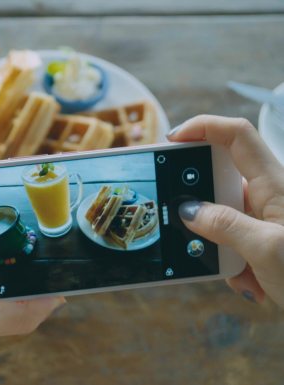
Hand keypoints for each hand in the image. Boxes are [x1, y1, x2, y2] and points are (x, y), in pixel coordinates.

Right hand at [167, 115, 283, 306]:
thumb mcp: (266, 251)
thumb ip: (224, 226)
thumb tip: (188, 211)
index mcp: (274, 183)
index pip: (236, 136)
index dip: (202, 127)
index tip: (171, 141)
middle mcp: (270, 194)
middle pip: (219, 180)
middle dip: (202, 208)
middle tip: (197, 233)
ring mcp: (267, 217)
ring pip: (223, 217)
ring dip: (220, 246)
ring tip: (242, 273)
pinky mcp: (264, 238)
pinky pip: (233, 241)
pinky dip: (232, 263)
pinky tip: (251, 282)